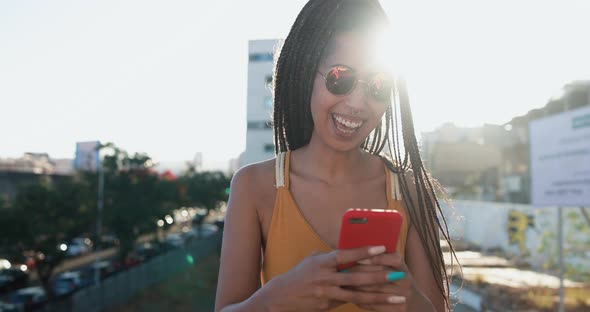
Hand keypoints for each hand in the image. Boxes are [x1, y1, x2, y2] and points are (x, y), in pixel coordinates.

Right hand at [261, 246, 404, 311]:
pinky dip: (367, 303)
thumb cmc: (300, 274)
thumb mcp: (314, 260)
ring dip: (380, 297)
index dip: (363, 251)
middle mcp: (325, 278)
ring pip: (357, 295)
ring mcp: (327, 293)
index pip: (345, 255)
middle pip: (356, 278)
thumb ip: (333, 257)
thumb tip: (354, 252)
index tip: (381, 248)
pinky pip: (351, 303)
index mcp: (322, 262)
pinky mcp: (328, 305)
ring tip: (398, 297)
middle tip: (399, 275)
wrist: (282, 297)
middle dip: (380, 277)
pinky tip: (382, 305)